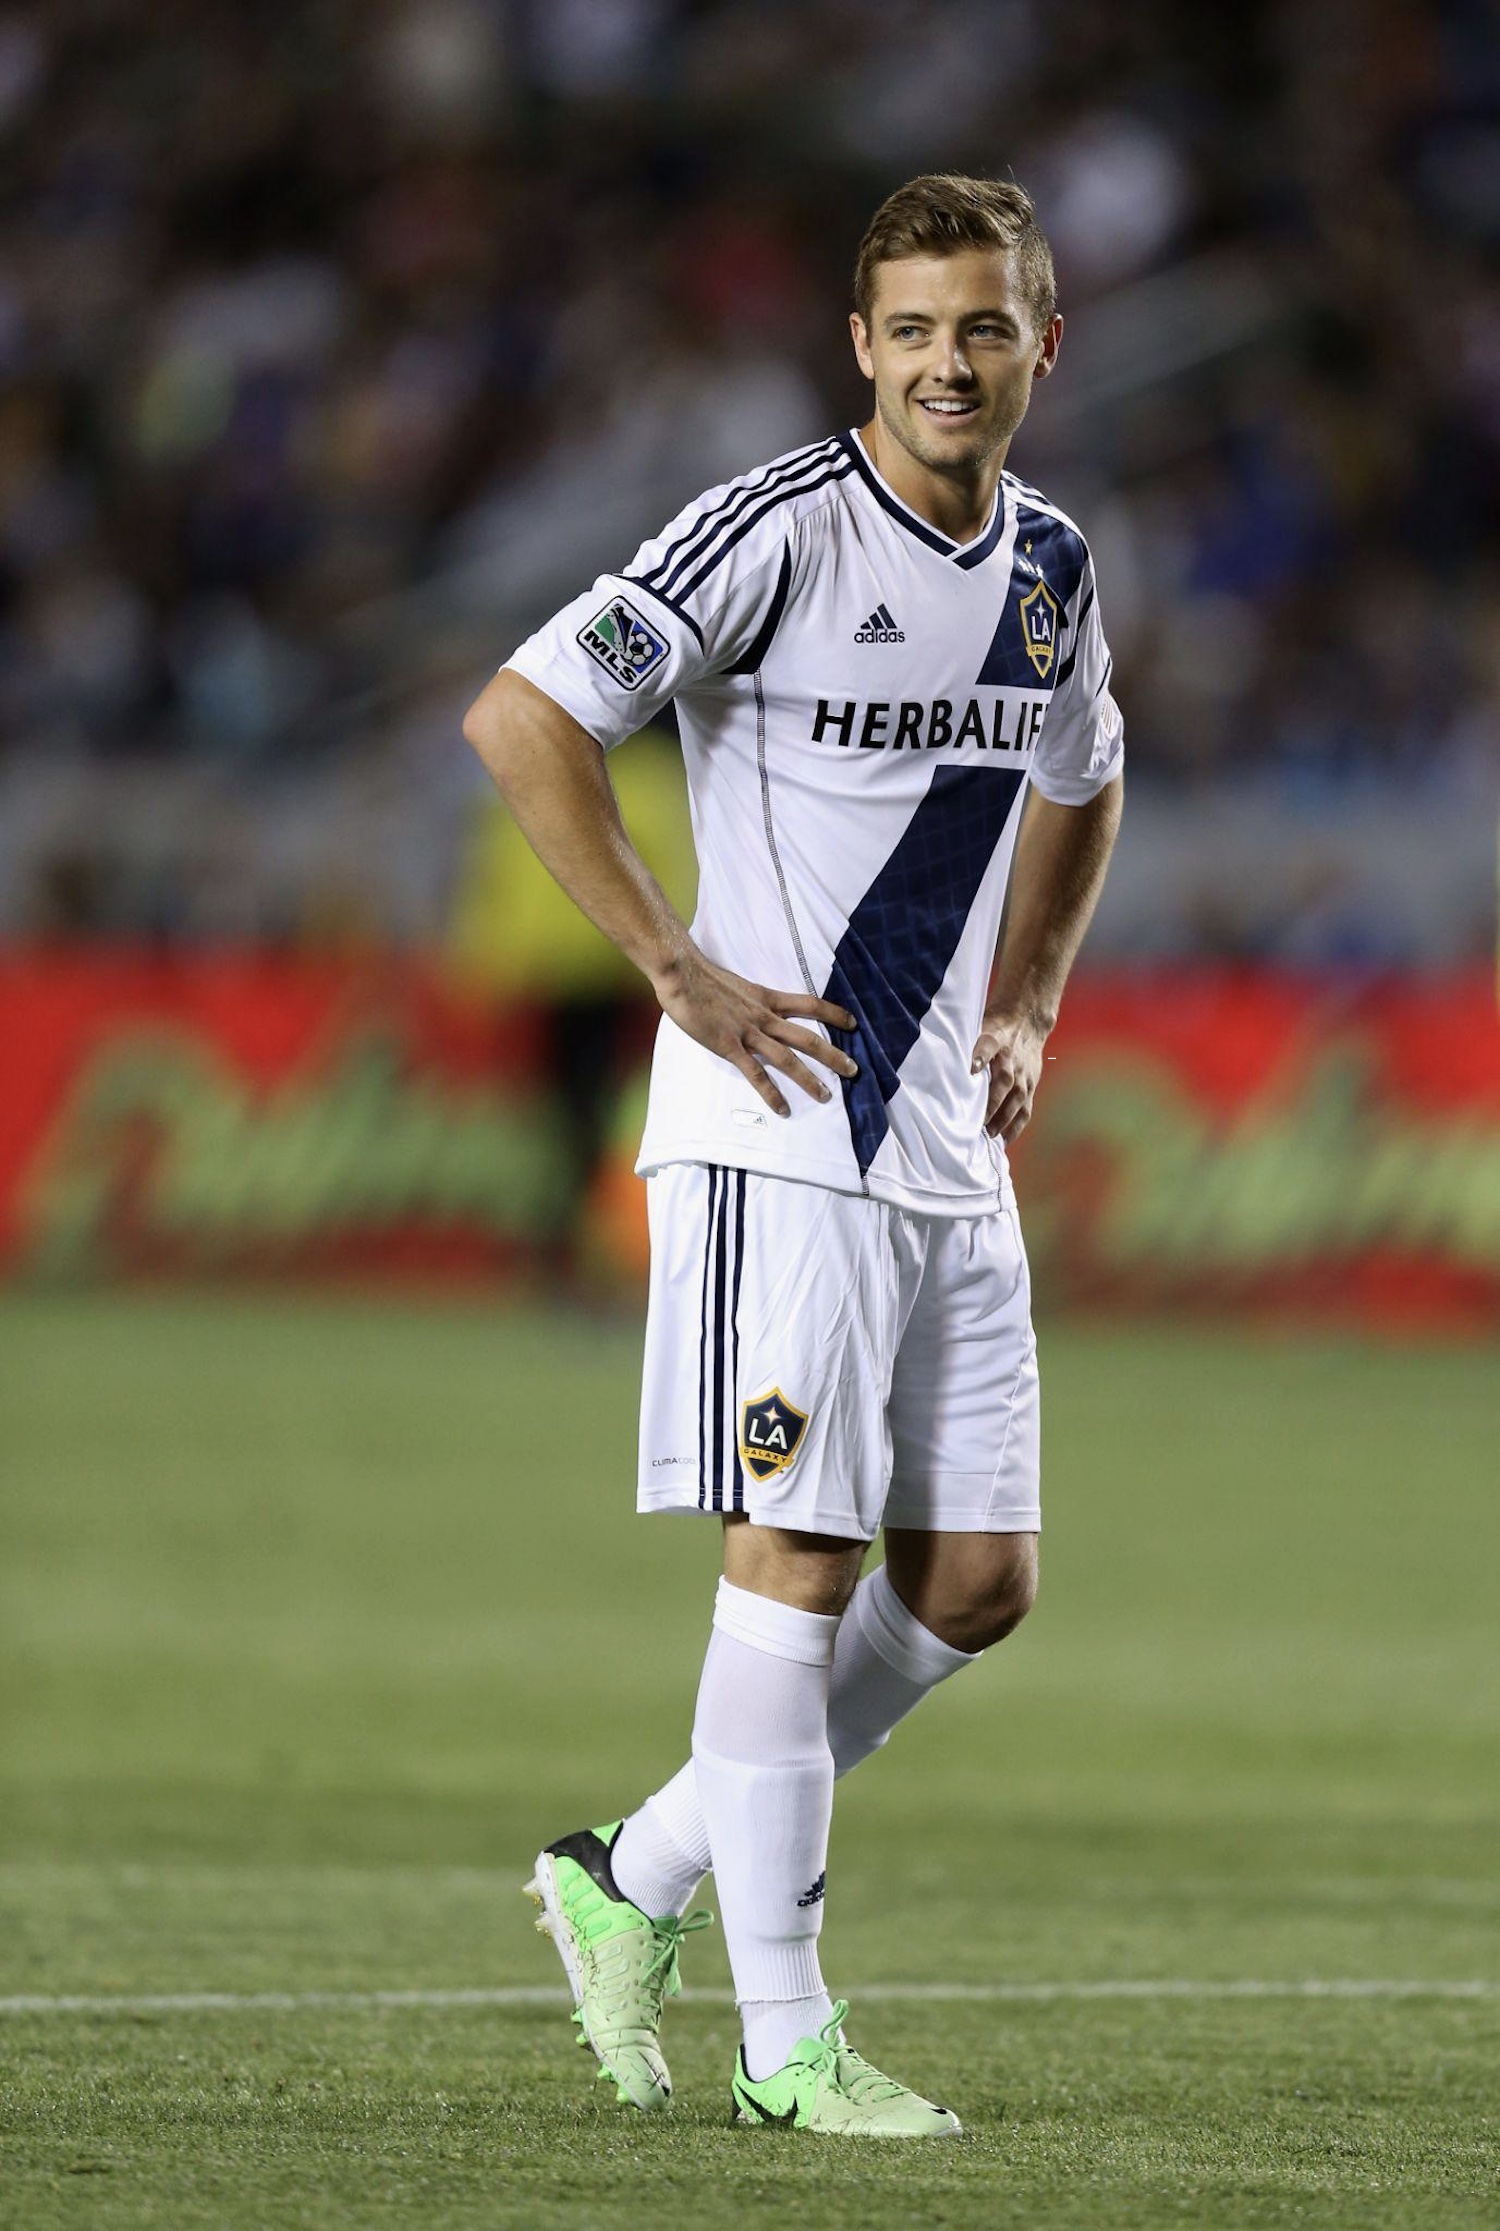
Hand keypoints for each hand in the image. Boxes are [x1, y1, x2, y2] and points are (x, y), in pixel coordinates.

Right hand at [653, 945, 857, 1117]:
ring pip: (788, 1059)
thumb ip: (749, 999)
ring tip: (826, 1096)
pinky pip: (756, 1074)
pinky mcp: (730, 1047)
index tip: (852, 1022)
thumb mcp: (737, 985)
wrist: (683, 975)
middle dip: (833, 1055)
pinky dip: (771, 1093)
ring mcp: (749, 1033)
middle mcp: (764, 1017)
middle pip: (808, 1038)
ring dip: (809, 1079)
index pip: (809, 1004)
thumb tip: (752, 1006)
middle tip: (853, 1071)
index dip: (833, 1013)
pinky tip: (783, 1109)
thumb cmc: (703, 977)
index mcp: (767, 999)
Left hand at [971, 1008, 1048, 1142]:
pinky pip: (1025, 1108)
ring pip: (1016, 1099)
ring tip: (990, 1135)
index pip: (987, 1046)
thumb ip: (966, 1042)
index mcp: (996, 1040)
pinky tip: (1005, 1140)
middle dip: (991, 1103)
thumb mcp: (981, 1026)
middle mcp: (1012, 1060)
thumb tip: (940, 1056)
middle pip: (1004, 1082)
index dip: (980, 1055)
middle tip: (977, 1122)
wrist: (1028, 1022)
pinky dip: (1016, 1126)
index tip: (971, 1068)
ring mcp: (1024, 1075)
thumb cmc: (997, 1028)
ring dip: (1004, 1118)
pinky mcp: (1031, 1086)